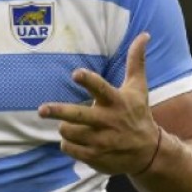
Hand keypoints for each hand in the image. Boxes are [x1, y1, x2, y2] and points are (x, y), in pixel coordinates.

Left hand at [38, 33, 159, 174]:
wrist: (149, 152)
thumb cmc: (138, 113)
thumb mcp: (138, 88)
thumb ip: (136, 61)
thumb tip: (144, 34)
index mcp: (117, 101)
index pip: (101, 89)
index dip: (88, 81)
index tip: (76, 73)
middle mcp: (108, 121)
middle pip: (78, 116)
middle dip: (58, 112)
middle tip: (41, 110)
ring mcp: (101, 141)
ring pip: (69, 132)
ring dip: (64, 127)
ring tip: (68, 124)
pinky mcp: (95, 157)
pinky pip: (69, 148)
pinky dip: (67, 143)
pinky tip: (75, 140)